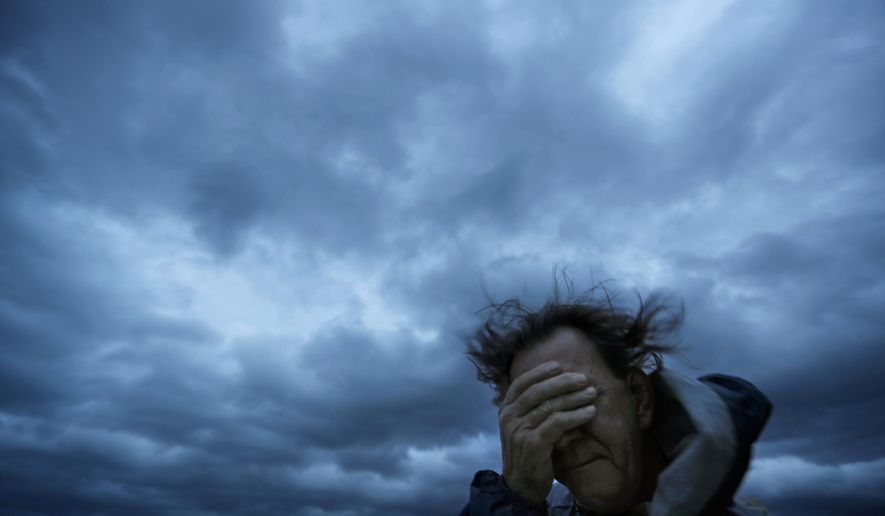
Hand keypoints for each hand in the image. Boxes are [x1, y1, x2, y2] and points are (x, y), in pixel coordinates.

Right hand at [498, 361, 597, 502]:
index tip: (558, 366)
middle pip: (537, 392)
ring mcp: (520, 431)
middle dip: (562, 382)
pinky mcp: (533, 444)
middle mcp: (510, 417)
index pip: (521, 383)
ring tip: (591, 394)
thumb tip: (556, 385)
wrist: (521, 485)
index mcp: (506, 410)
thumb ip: (532, 408)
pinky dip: (575, 416)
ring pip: (549, 406)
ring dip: (573, 398)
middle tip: (582, 379)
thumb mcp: (523, 426)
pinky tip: (589, 413)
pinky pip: (557, 423)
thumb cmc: (527, 452)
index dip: (539, 372)